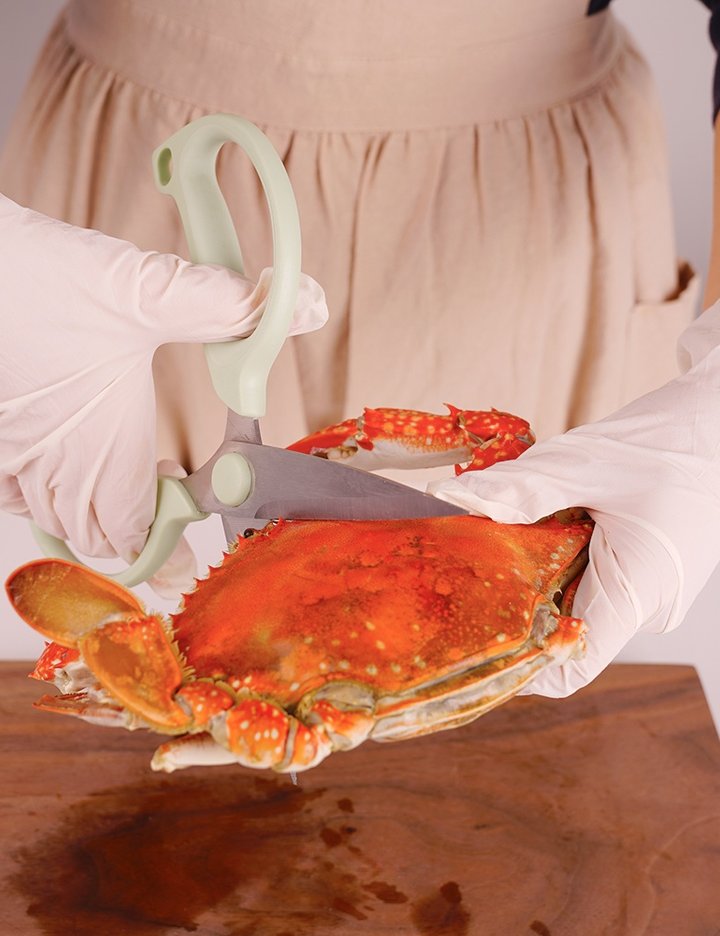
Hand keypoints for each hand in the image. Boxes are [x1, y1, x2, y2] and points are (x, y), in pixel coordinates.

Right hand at [0, 195, 327, 589]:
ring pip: (52, 515)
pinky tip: (64, 449)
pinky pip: (12, 488)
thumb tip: (301, 304)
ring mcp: (9, 457)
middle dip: (135, 523)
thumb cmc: (39, 282)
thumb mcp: (145, 293)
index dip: (166, 544)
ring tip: (124, 468)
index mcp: (101, 455)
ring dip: (92, 505)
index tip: (190, 535)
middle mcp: (51, 470)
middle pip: (95, 535)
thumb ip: (224, 308)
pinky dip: (42, 485)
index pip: (133, 538)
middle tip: (168, 490)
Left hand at [429, 300, 719, 696]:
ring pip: (579, 603)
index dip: (518, 664)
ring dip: (541, 576)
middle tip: (471, 569)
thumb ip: (519, 488)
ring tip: (511, 538)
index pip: (570, 667)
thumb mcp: (582, 462)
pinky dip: (566, 560)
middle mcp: (649, 605)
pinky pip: (598, 581)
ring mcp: (654, 591)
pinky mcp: (651, 571)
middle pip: (566, 632)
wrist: (718, 419)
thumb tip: (452, 498)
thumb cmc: (665, 440)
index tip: (472, 633)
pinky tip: (550, 525)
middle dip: (517, 604)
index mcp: (638, 591)